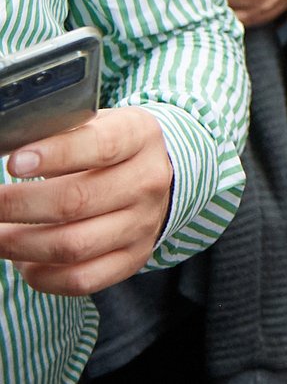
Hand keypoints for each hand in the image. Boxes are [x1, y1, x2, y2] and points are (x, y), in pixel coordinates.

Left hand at [0, 108, 174, 296]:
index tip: (14, 163)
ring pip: (74, 246)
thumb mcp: (96, 124)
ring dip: (20, 244)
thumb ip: (59, 134)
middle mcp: (147, 182)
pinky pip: (81, 280)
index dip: (55, 155)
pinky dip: (40, 275)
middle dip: (18, 206)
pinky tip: (23, 260)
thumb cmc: (108, 148)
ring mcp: (143, 224)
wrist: (154, 175)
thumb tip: (10, 151)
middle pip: (77, 202)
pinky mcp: (133, 258)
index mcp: (140, 137)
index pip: (101, 146)